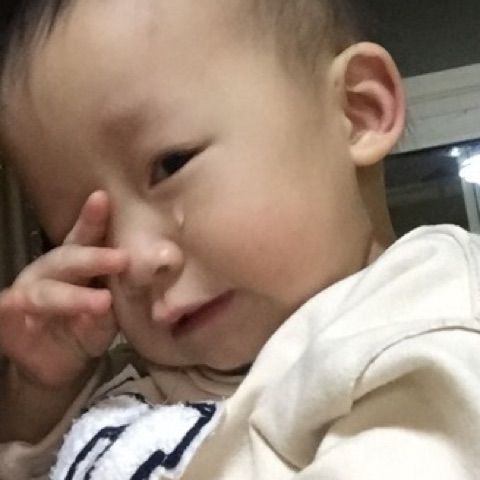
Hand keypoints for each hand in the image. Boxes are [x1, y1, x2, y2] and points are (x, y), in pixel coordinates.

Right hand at [0, 191, 127, 388]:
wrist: (61, 366)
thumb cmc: (87, 328)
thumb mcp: (108, 315)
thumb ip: (113, 300)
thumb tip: (124, 289)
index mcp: (73, 265)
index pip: (84, 239)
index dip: (92, 220)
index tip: (103, 198)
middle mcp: (47, 273)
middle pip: (67, 260)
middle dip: (93, 258)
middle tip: (121, 259)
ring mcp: (25, 295)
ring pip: (46, 292)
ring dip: (74, 297)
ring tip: (103, 302)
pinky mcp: (7, 322)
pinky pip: (6, 313)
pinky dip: (9, 309)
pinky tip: (13, 304)